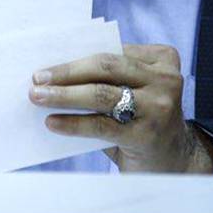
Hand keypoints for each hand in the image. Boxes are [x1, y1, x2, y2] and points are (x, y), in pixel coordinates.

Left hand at [29, 44, 212, 173]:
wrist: (175, 162)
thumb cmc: (143, 119)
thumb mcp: (134, 90)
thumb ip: (109, 78)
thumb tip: (56, 73)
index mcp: (161, 58)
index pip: (111, 50)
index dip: (76, 56)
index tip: (45, 60)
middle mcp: (165, 79)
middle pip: (106, 67)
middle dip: (67, 72)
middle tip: (37, 78)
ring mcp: (159, 106)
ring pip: (101, 94)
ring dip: (64, 95)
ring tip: (38, 97)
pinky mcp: (147, 134)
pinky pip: (101, 125)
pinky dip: (73, 123)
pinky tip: (53, 122)